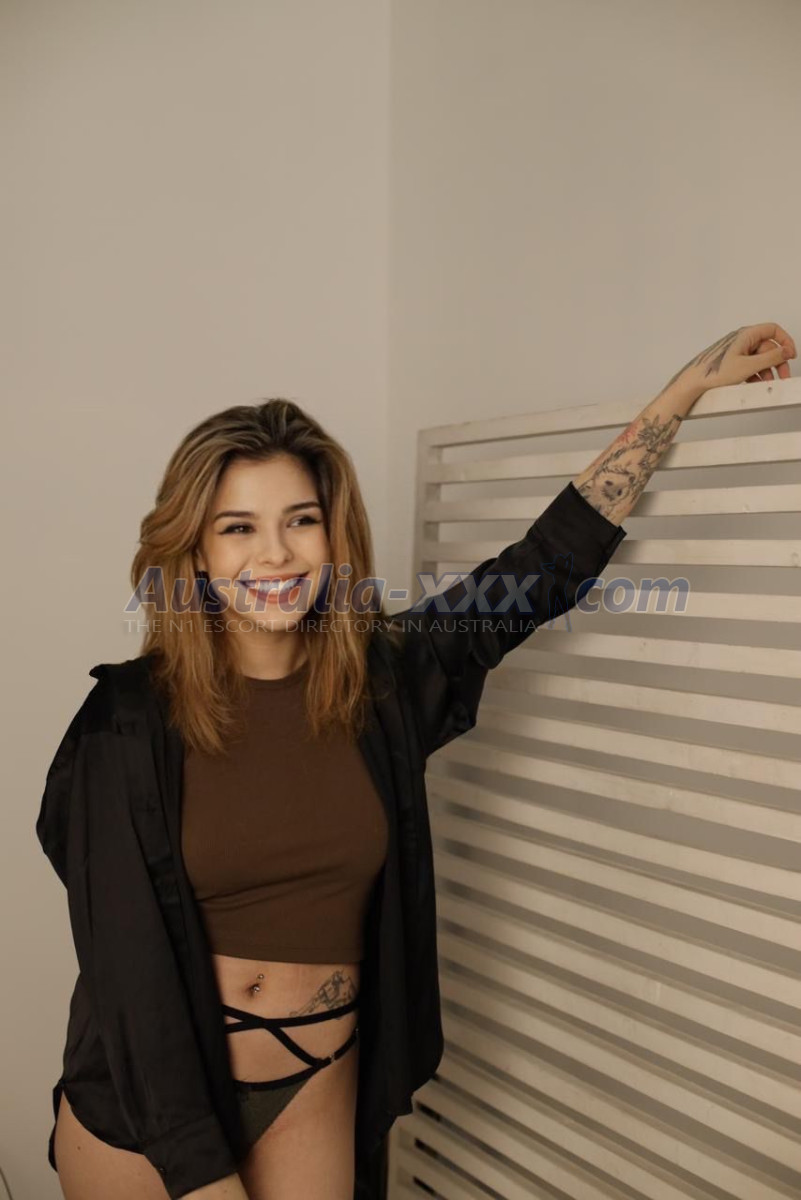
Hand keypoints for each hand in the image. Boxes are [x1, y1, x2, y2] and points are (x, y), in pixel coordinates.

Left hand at [662, 322, 796, 402]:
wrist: (693, 384)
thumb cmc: (714, 373)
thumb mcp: (748, 366)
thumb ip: (771, 358)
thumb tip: (787, 351)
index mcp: (745, 335)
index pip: (772, 330)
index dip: (785, 341)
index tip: (791, 355)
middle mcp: (742, 340)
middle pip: (768, 347)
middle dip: (777, 362)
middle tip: (782, 376)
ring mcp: (737, 351)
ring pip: (760, 358)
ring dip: (767, 370)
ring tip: (769, 383)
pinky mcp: (733, 361)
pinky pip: (750, 365)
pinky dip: (757, 374)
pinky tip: (757, 384)